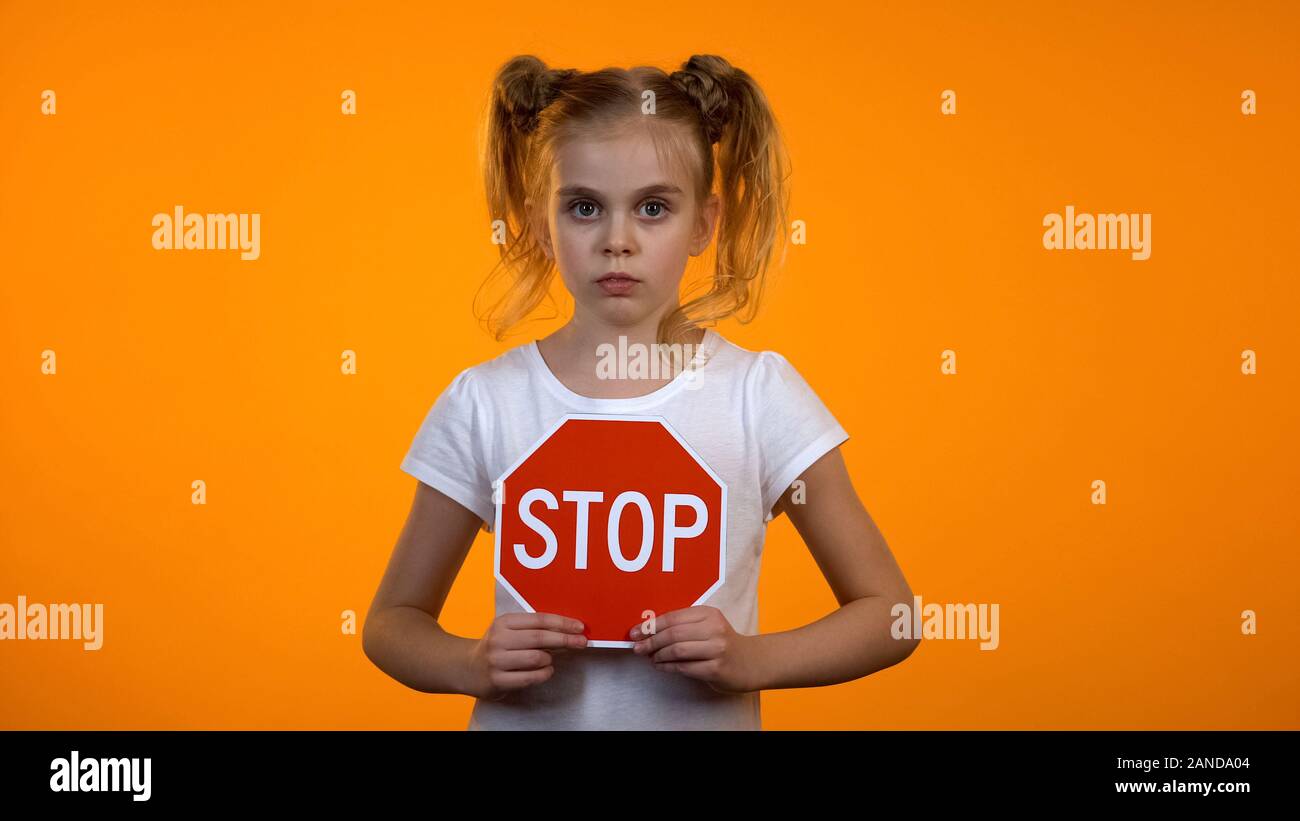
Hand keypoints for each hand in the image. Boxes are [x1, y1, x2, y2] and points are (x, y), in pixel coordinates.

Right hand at [469, 612, 587, 700]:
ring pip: (536, 658)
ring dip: (550, 659)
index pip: (539, 620)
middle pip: (539, 638)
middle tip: (581, 642)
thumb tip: (568, 631)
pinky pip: (530, 677)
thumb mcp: (510, 631)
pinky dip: (544, 674)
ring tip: (550, 659)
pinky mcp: (497, 680)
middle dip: (564, 640)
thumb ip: (534, 630)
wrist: (468, 668)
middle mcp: (499, 640)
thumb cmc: (498, 647)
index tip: (579, 627)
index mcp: (503, 622)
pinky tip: (546, 671)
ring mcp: (497, 660)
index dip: (562, 623)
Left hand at [628, 606, 760, 693]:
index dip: (650, 625)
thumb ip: (683, 625)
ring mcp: (716, 649)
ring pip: (677, 650)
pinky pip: (684, 667)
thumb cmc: (721, 643)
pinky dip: (667, 667)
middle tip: (638, 648)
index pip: (673, 617)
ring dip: (658, 655)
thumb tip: (648, 630)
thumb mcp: (706, 626)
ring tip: (650, 658)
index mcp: (708, 613)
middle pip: (673, 634)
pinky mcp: (716, 668)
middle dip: (650, 641)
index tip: (635, 632)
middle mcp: (714, 629)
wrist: (750, 662)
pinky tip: (660, 666)